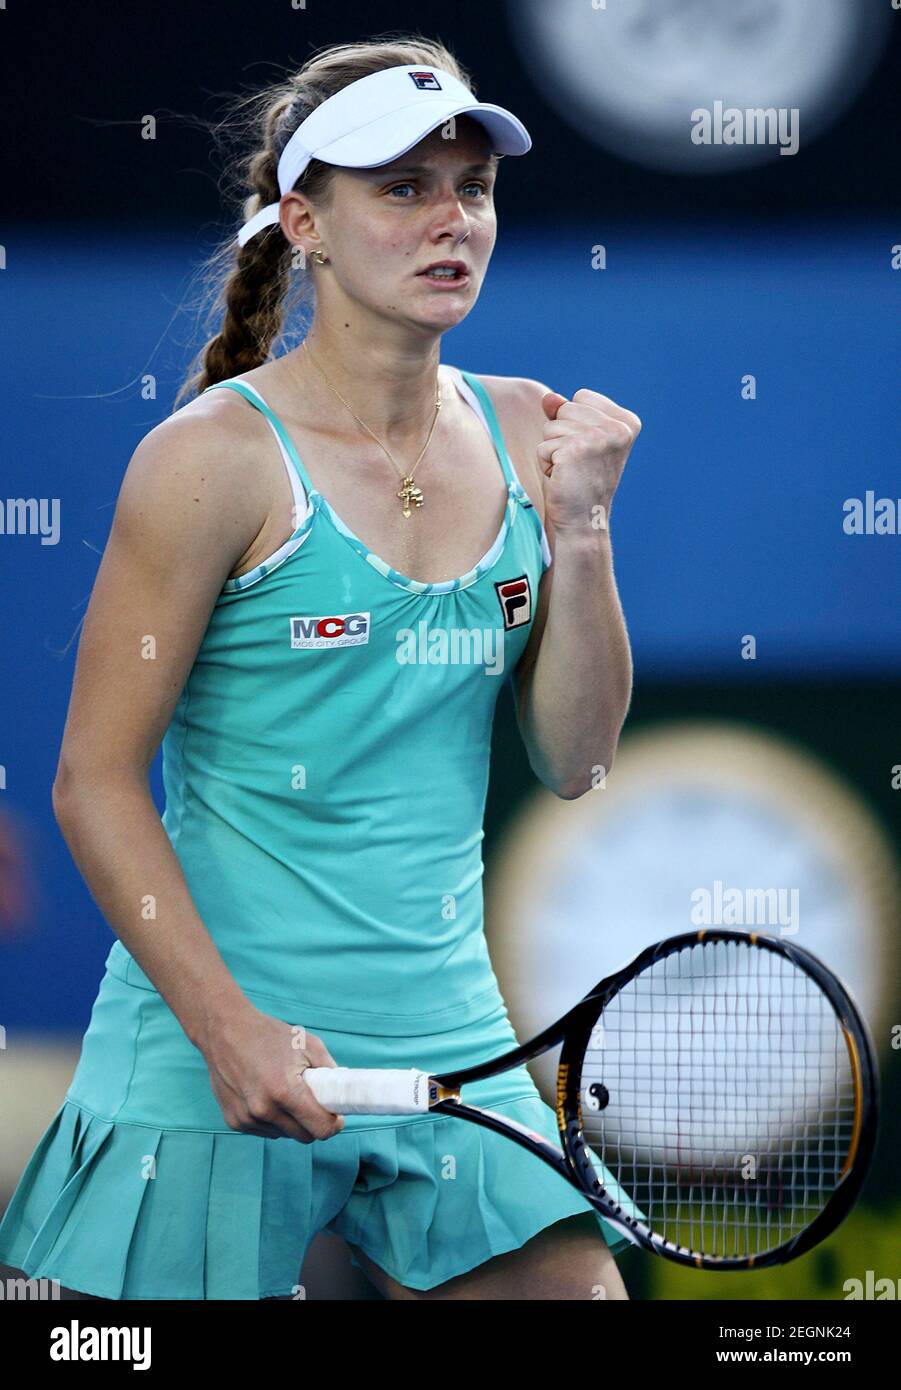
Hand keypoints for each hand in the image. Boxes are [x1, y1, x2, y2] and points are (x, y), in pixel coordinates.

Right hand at [202, 1004, 345, 1142]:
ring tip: (285, 1093)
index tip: (336, 1116)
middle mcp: (264, 1110)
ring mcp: (247, 1118)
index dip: (333, 1124)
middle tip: (314, 1103)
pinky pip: (265, 1130)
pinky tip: (266, 1096)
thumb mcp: (308, 1044)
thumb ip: (330, 1070)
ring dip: (291, 1121)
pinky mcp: (234, 1121)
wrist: (225, 1031)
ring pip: (284, 1134)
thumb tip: (343, 1091)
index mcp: (285, 1092)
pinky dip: (272, 1120)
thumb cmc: (268, 1035)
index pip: (321, 1129)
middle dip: (314, 1123)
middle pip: (304, 1137)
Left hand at [536, 388, 640, 532]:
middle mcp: (618, 428)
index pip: (582, 396)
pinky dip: (545, 463)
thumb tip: (548, 398)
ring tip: (571, 470)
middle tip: (577, 463)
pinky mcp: (576, 450)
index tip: (587, 451)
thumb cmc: (581, 481)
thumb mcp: (578, 440)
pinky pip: (543, 446)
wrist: (584, 521)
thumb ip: (565, 414)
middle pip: (565, 408)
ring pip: (551, 426)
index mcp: (627, 422)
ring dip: (553, 450)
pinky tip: (563, 478)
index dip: (574, 423)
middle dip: (561, 435)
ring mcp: (599, 437)